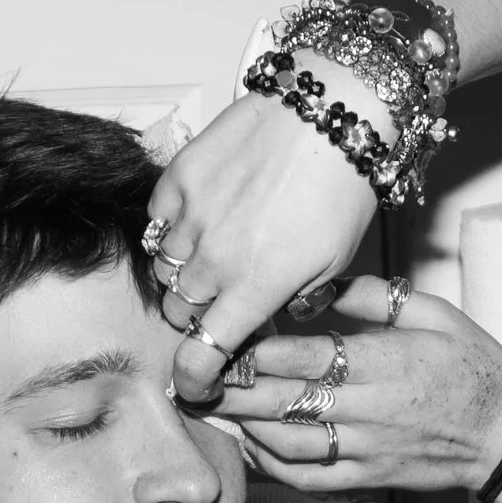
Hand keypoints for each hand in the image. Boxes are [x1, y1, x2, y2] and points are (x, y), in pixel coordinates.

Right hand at [147, 60, 384, 401]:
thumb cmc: (343, 190)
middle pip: (181, 313)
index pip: (204, 353)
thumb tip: (269, 318)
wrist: (329, 115)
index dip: (193, 379)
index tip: (193, 387)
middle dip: (198, 318)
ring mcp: (191, 217)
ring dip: (186, 274)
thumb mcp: (334, 262)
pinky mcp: (177, 178)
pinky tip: (207, 219)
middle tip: (223, 303)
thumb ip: (295, 299)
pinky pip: (158, 222)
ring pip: (165, 269)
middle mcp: (216, 259)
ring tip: (219, 255)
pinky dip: (174, 230)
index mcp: (258, 287)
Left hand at [211, 275, 501, 493]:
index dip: (254, 349)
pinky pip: (309, 477)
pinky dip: (272, 463)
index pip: (303, 357)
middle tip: (192, 373)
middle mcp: (370, 409)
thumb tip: (322, 284)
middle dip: (232, 387)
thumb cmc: (477, 369)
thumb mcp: (439, 315)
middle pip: (282, 400)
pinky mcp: (368, 477)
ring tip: (212, 403)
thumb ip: (378, 299)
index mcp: (385, 363)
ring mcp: (367, 449)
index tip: (222, 336)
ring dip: (243, 424)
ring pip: (287, 441)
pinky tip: (251, 442)